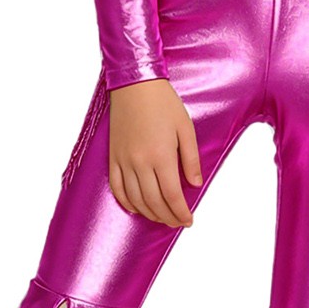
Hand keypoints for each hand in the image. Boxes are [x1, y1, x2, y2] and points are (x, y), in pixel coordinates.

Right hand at [106, 78, 201, 226]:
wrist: (135, 85)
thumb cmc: (163, 102)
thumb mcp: (186, 128)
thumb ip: (191, 159)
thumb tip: (195, 183)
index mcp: (161, 155)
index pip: (172, 195)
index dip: (181, 212)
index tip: (188, 220)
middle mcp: (140, 162)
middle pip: (154, 201)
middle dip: (167, 217)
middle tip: (178, 222)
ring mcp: (124, 161)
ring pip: (135, 199)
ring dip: (149, 213)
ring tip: (162, 217)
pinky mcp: (113, 157)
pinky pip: (117, 187)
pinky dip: (126, 202)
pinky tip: (137, 208)